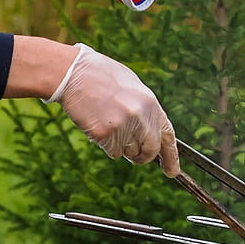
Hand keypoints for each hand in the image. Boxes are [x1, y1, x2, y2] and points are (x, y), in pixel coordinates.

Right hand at [50, 44, 180, 176]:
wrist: (73, 72)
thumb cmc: (101, 76)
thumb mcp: (132, 87)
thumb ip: (145, 109)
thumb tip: (152, 132)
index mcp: (151, 103)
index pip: (167, 135)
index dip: (171, 156)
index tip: (172, 171)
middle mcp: (140, 117)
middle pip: (150, 150)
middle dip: (143, 156)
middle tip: (135, 156)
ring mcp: (123, 126)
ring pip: (129, 152)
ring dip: (121, 147)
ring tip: (109, 124)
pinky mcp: (104, 135)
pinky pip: (112, 152)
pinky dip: (107, 145)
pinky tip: (98, 126)